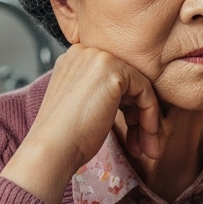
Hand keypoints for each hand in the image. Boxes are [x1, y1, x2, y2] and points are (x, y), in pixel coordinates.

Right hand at [1, 45, 160, 203]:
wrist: (52, 149)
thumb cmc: (65, 138)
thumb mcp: (84, 107)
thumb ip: (102, 96)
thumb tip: (135, 104)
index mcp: (75, 60)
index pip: (113, 80)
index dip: (126, 110)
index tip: (132, 137)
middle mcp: (86, 52)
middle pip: (128, 83)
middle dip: (138, 118)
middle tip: (143, 147)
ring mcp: (99, 58)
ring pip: (139, 88)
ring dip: (147, 122)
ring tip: (148, 151)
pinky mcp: (113, 71)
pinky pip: (145, 91)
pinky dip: (150, 116)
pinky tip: (147, 140)